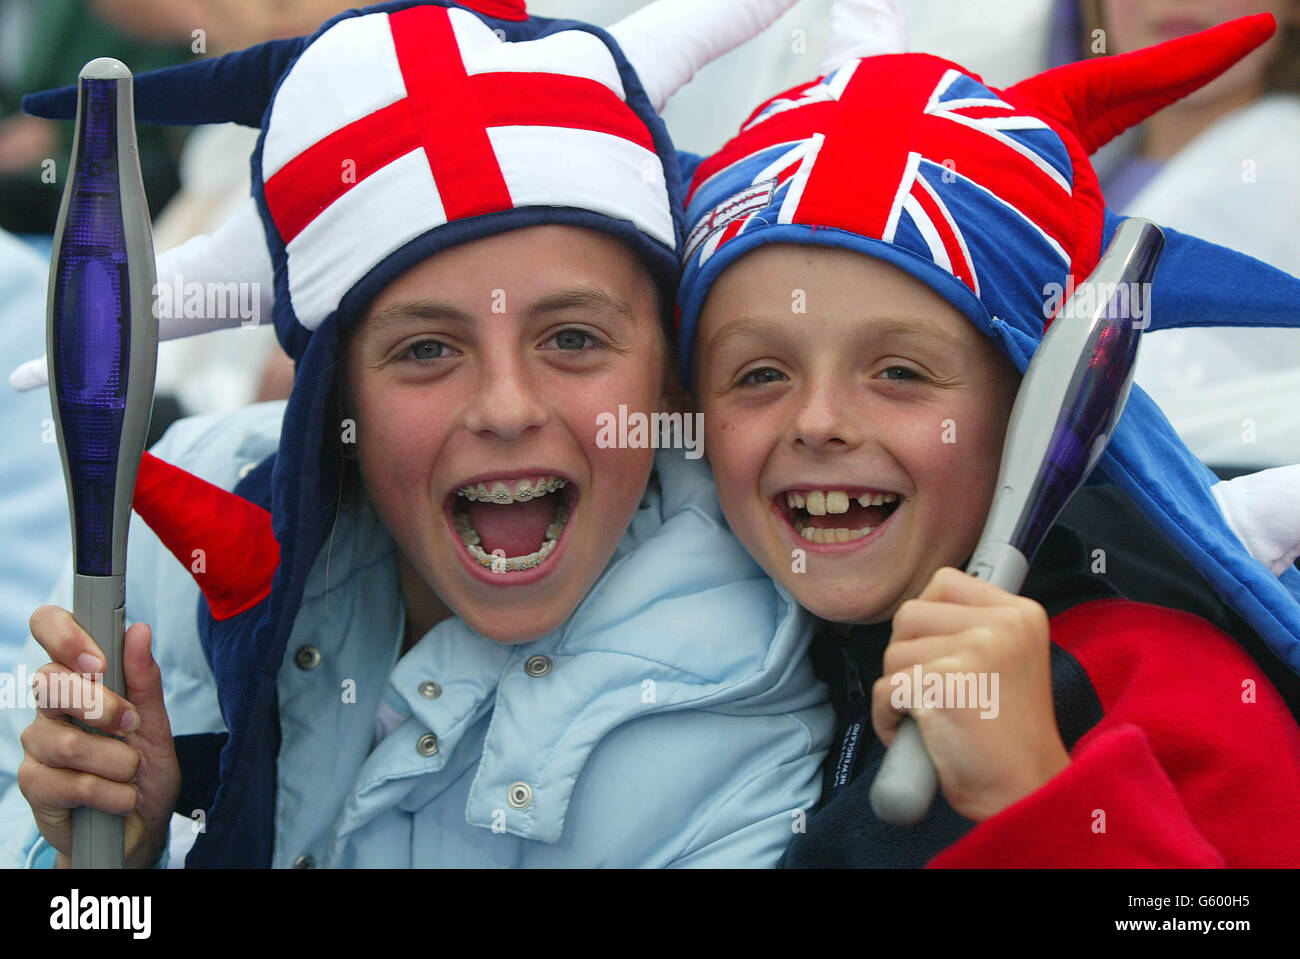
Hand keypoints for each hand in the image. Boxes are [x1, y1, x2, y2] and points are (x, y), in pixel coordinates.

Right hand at [17, 606, 180, 867]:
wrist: (139, 825)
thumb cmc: (144, 769)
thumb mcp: (155, 724)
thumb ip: (144, 680)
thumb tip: (138, 630)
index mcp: (79, 678)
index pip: (49, 629)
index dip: (65, 637)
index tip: (99, 663)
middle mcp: (50, 707)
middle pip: (49, 684)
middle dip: (100, 707)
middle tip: (129, 726)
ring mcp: (37, 744)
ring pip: (65, 742)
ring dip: (116, 761)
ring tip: (132, 771)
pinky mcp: (34, 784)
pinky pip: (70, 782)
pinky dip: (110, 792)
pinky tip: (120, 798)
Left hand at [871, 567, 1069, 821]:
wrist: (1028, 792)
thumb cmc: (1009, 734)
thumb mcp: (1012, 658)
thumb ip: (974, 625)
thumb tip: (920, 607)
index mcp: (1020, 613)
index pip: (944, 582)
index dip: (926, 620)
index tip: (937, 654)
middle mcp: (1001, 625)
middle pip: (909, 615)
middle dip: (906, 655)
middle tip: (933, 691)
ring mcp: (973, 651)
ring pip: (893, 653)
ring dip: (897, 687)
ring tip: (931, 715)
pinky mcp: (942, 684)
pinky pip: (884, 689)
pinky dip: (888, 717)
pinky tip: (917, 734)